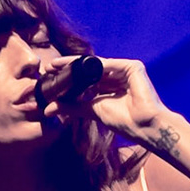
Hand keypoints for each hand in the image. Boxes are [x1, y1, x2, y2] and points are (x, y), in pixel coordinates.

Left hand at [42, 55, 179, 149]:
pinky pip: (110, 64)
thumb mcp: (92, 111)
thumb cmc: (123, 121)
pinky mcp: (133, 67)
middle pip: (90, 69)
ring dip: (78, 64)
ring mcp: (125, 70)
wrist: (142, 126)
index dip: (69, 75)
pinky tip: (81, 67)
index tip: (50, 74)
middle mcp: (116, 76)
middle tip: (50, 66)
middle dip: (70, 67)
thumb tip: (48, 110)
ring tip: (59, 65)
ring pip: (97, 64)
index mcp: (108, 86)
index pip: (86, 77)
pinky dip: (96, 65)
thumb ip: (71, 108)